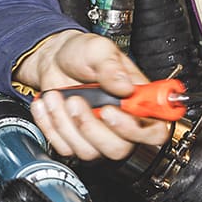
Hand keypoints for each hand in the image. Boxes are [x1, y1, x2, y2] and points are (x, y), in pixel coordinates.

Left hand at [15, 30, 172, 160]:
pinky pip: (64, 147)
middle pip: (119, 149)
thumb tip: (125, 86)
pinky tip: (48, 104)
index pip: (154, 132)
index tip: (110, 111)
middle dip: (91, 128)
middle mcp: (122, 124)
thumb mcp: (98, 49)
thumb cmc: (82, 55)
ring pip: (88, 151)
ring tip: (56, 96)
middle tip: (76, 101)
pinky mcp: (74, 141)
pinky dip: (50, 125)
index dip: (135, 130)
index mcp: (138, 103)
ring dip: (66, 123)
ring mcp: (98, 136)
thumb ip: (112, 66)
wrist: (53, 59)